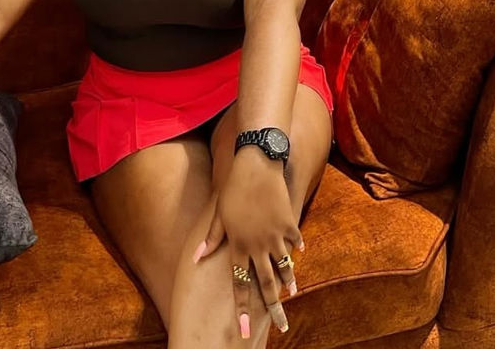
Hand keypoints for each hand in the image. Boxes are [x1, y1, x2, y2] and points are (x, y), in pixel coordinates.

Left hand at [196, 151, 302, 337]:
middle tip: (282, 327)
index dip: (243, 309)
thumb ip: (211, 238)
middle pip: (268, 285)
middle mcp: (258, 245)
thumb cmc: (233, 187)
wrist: (256, 163)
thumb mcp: (218, 213)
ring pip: (285, 268)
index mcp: (238, 246)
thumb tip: (196, 258)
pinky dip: (296, 248)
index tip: (245, 331)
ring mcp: (275, 235)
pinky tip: (298, 254)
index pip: (240, 285)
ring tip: (293, 293)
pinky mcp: (288, 222)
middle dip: (275, 309)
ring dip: (289, 282)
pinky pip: (294, 241)